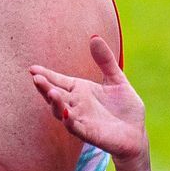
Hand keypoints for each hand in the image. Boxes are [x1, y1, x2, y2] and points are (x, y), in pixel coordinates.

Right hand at [29, 36, 150, 170]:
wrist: (137, 133)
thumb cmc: (125, 108)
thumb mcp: (116, 79)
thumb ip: (105, 60)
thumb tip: (94, 36)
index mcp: (80, 90)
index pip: (58, 81)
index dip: (46, 75)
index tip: (32, 68)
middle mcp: (76, 104)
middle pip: (54, 95)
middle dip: (44, 88)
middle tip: (36, 78)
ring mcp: (81, 119)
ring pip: (60, 111)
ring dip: (55, 103)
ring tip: (52, 93)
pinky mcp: (89, 133)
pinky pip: (75, 128)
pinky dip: (69, 121)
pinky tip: (66, 113)